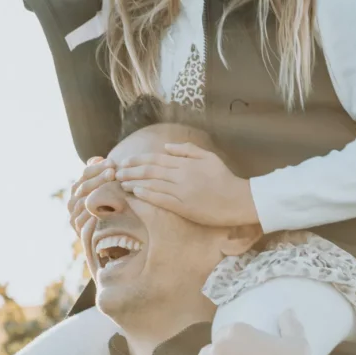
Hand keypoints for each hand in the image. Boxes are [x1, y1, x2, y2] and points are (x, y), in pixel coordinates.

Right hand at [67, 157, 115, 235]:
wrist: (111, 241)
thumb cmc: (112, 209)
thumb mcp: (108, 191)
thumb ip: (101, 174)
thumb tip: (96, 158)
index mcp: (77, 191)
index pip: (85, 175)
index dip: (98, 168)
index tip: (112, 162)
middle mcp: (72, 204)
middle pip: (83, 187)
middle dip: (99, 178)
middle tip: (113, 171)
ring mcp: (74, 219)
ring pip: (84, 201)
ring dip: (98, 191)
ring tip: (113, 183)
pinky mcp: (79, 232)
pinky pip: (84, 220)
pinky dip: (93, 212)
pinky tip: (106, 205)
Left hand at [115, 142, 258, 225]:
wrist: (239, 199)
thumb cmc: (224, 178)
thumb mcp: (209, 157)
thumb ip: (187, 150)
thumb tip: (166, 147)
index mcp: (186, 162)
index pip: (156, 159)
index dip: (138, 160)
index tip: (125, 161)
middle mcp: (181, 175)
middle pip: (150, 170)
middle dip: (131, 170)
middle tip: (117, 172)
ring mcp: (181, 191)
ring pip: (152, 184)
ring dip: (134, 182)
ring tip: (121, 182)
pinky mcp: (183, 207)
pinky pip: (160, 199)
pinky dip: (146, 194)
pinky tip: (135, 193)